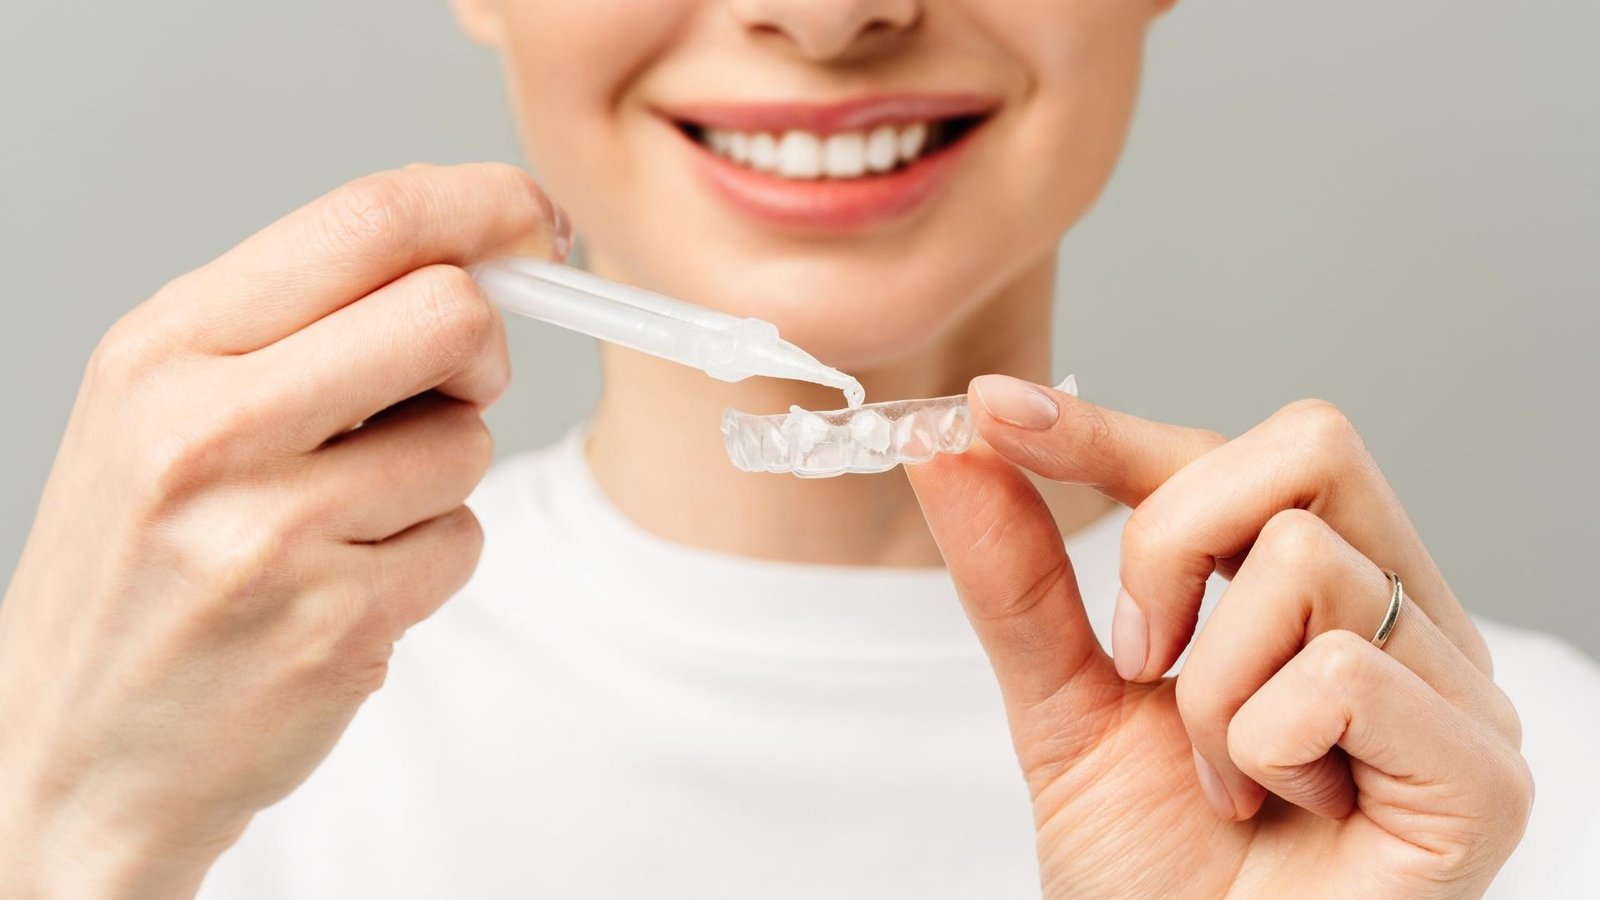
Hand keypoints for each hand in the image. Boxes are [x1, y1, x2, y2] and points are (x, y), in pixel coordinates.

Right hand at [0, 163, 563, 896]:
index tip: (536, 221)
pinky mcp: (338, 625)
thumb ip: (306, 320)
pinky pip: (463, 542)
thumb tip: (479, 248)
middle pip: (450, 315)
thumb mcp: (166, 408)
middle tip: (447, 389)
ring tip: (339, 524)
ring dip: (437, 478)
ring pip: (469, 441)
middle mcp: (208, 430)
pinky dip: (429, 560)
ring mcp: (273, 535)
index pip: (368, 220)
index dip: (484, 205)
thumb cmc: (138, 569)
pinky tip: (342, 590)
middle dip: (481, 351)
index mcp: (164, 349)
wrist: (69, 758)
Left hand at [907, 376, 1532, 897]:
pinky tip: (1275, 810)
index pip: (1235, 454)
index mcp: (1324, 592)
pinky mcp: (1482, 775)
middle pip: (1309, 445)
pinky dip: (1262, 746)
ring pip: (1306, 563)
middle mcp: (1408, 620)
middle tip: (1136, 657)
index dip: (1112, 429)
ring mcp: (1457, 692)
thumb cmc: (1153, 876)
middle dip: (1169, 540)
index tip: (997, 411)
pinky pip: (1345, 673)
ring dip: (1206, 689)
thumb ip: (1019, 579)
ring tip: (1219, 778)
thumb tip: (951, 446)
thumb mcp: (1065, 707)